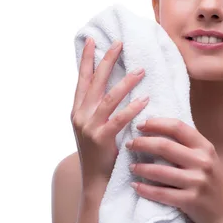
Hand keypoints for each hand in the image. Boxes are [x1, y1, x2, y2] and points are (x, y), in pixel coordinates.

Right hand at [70, 37, 148, 190]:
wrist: (95, 182)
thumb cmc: (99, 154)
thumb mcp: (93, 127)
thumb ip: (98, 108)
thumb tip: (110, 86)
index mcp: (78, 111)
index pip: (82, 80)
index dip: (86, 60)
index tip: (91, 41)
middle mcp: (80, 115)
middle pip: (94, 82)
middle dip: (106, 61)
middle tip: (118, 43)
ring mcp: (89, 127)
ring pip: (108, 98)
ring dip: (125, 83)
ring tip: (141, 70)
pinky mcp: (101, 139)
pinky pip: (118, 119)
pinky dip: (132, 108)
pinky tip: (144, 99)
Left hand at [126, 118, 222, 222]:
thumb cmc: (212, 183)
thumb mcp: (207, 159)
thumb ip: (189, 145)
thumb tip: (158, 128)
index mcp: (205, 147)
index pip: (177, 127)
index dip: (156, 123)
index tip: (140, 125)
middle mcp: (202, 162)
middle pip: (164, 146)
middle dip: (142, 143)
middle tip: (130, 144)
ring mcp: (197, 182)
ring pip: (159, 171)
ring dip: (140, 168)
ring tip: (130, 166)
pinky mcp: (190, 201)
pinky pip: (161, 193)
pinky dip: (145, 189)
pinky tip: (135, 186)